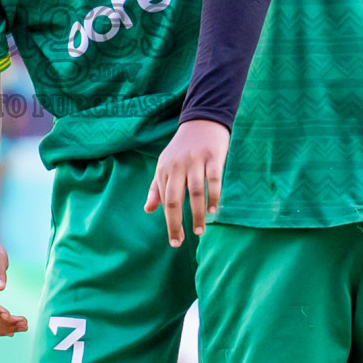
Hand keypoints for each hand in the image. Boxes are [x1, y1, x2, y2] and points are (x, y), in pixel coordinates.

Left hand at [145, 119, 228, 246]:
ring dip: (197, 213)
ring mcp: (195, 161)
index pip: (165, 201)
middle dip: (176, 223)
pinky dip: (214, 196)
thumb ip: (157, 188)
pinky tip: (214, 210)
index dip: (170, 222)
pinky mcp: (212, 157)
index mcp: (164, 169)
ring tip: (200, 230)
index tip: (176, 241)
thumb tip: (148, 210)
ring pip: (195, 192)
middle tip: (182, 241)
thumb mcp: (165, 165)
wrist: (202, 121)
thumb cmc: (183, 149)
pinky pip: (213, 180)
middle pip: (175, 199)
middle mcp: (177, 166)